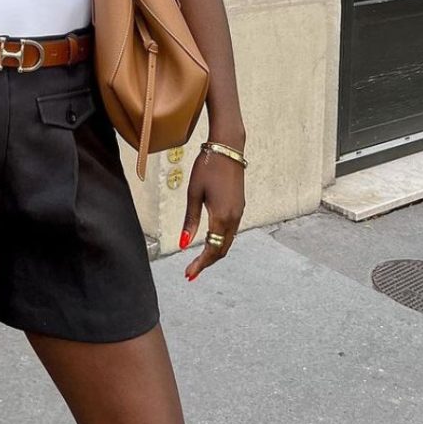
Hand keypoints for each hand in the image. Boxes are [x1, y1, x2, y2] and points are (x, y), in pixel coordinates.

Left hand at [179, 146, 245, 280]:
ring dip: (214, 253)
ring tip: (198, 262)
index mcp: (221, 217)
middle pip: (222, 250)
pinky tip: (209, 243)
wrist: (227, 149)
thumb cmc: (207, 167)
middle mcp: (234, 218)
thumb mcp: (193, 193)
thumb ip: (190, 221)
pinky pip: (230, 232)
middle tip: (191, 273)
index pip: (211, 250)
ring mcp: (239, 213)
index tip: (188, 274)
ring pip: (227, 242)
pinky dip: (220, 242)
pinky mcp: (239, 207)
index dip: (200, 264)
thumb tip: (182, 244)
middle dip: (206, 263)